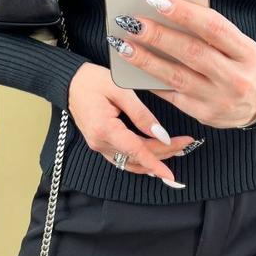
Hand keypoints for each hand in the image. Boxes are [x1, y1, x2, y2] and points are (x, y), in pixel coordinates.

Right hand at [67, 62, 200, 183]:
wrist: (69, 82)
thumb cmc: (93, 80)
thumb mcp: (120, 90)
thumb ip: (142, 114)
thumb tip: (161, 135)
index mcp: (105, 129)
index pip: (136, 151)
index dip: (156, 163)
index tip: (171, 175)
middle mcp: (100, 143)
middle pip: (137, 157)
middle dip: (164, 154)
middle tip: (186, 143)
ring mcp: (98, 146)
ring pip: (130, 162)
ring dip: (153, 160)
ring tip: (176, 150)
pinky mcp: (100, 144)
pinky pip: (122, 159)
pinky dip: (140, 161)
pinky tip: (154, 159)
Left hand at [107, 0, 255, 127]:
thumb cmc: (242, 65)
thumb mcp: (238, 46)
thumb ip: (211, 32)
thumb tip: (168, 10)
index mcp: (247, 52)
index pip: (213, 27)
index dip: (183, 12)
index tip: (155, 0)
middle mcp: (235, 77)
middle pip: (191, 52)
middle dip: (158, 35)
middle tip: (132, 22)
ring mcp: (219, 99)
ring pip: (176, 77)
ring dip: (146, 60)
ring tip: (123, 45)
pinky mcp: (204, 115)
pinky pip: (171, 95)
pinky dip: (151, 80)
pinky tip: (133, 69)